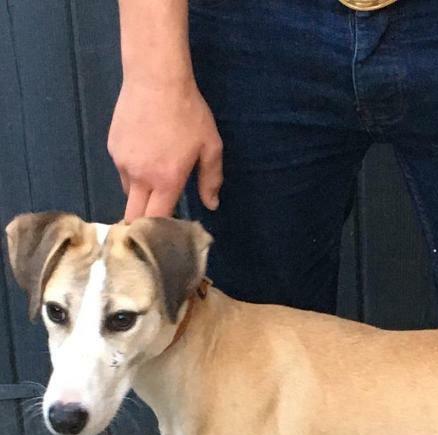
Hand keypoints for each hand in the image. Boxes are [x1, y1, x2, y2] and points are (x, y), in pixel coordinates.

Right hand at [108, 77, 222, 220]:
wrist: (155, 77)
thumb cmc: (188, 112)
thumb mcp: (210, 146)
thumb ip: (211, 179)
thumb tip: (212, 205)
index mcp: (165, 181)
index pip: (156, 221)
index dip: (159, 234)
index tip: (165, 240)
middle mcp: (140, 177)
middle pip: (134, 215)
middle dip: (142, 225)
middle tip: (152, 229)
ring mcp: (122, 162)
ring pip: (129, 192)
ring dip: (140, 195)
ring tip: (154, 181)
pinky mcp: (112, 148)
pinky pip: (123, 171)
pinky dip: (133, 173)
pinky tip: (144, 156)